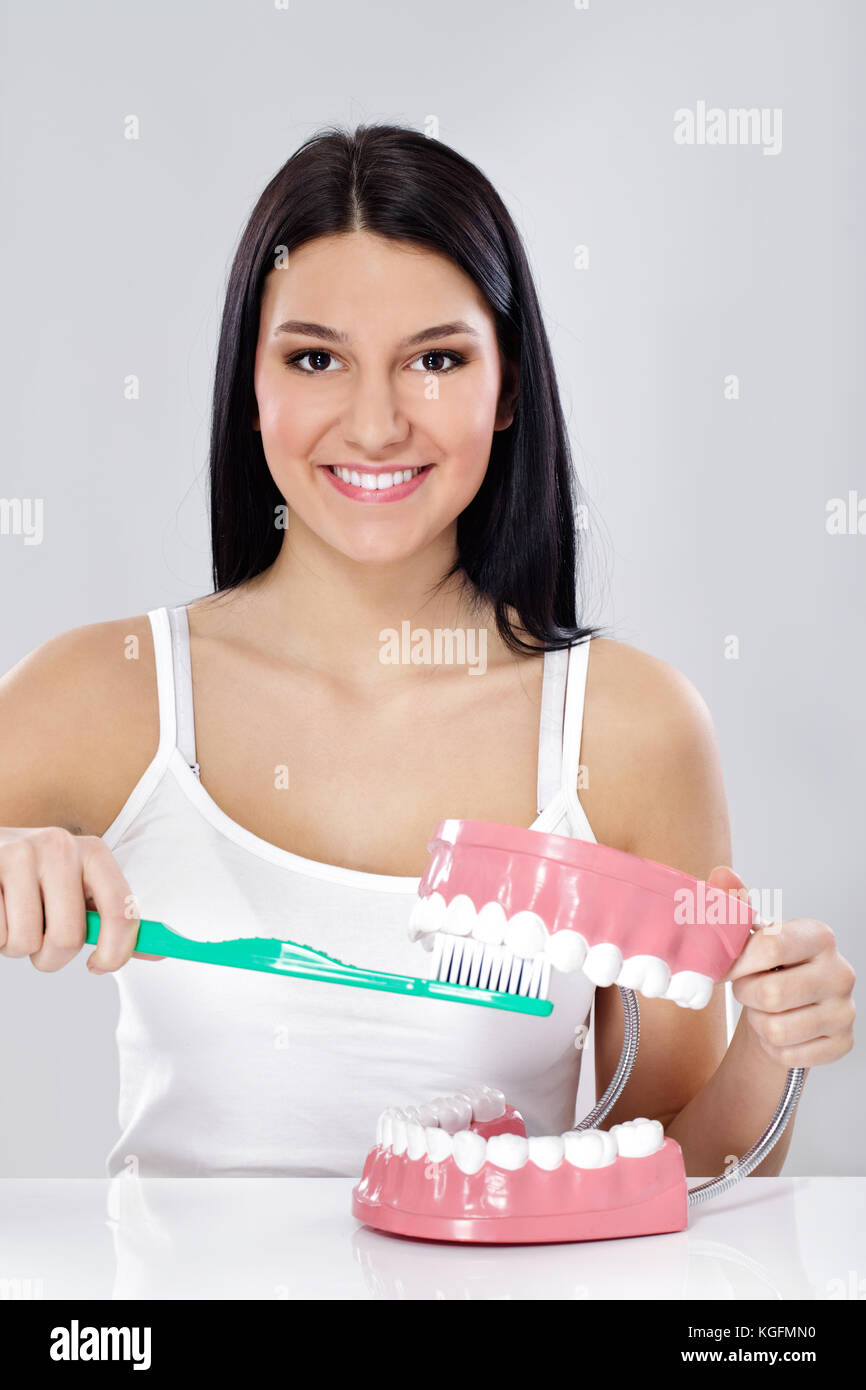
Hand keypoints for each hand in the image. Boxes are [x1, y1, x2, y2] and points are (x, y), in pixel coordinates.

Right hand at [0, 825, 149, 972]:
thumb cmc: (36, 879)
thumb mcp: (78, 887)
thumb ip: (112, 919)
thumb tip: (159, 950)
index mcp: (92, 851)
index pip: (121, 910)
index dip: (116, 951)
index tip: (100, 966)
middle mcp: (58, 846)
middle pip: (68, 938)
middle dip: (52, 957)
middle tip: (41, 942)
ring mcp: (18, 855)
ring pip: (25, 943)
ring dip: (17, 947)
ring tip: (13, 919)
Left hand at [711, 866, 855, 1066]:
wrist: (789, 1007)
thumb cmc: (770, 965)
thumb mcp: (753, 933)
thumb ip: (734, 904)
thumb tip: (721, 874)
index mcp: (819, 936)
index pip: (769, 948)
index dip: (736, 963)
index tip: (725, 969)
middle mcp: (840, 972)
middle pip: (771, 994)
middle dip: (747, 994)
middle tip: (747, 989)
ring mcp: (845, 1010)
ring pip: (777, 1029)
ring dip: (758, 1023)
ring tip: (764, 1009)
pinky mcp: (842, 1043)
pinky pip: (788, 1054)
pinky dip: (772, 1047)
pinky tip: (779, 1029)